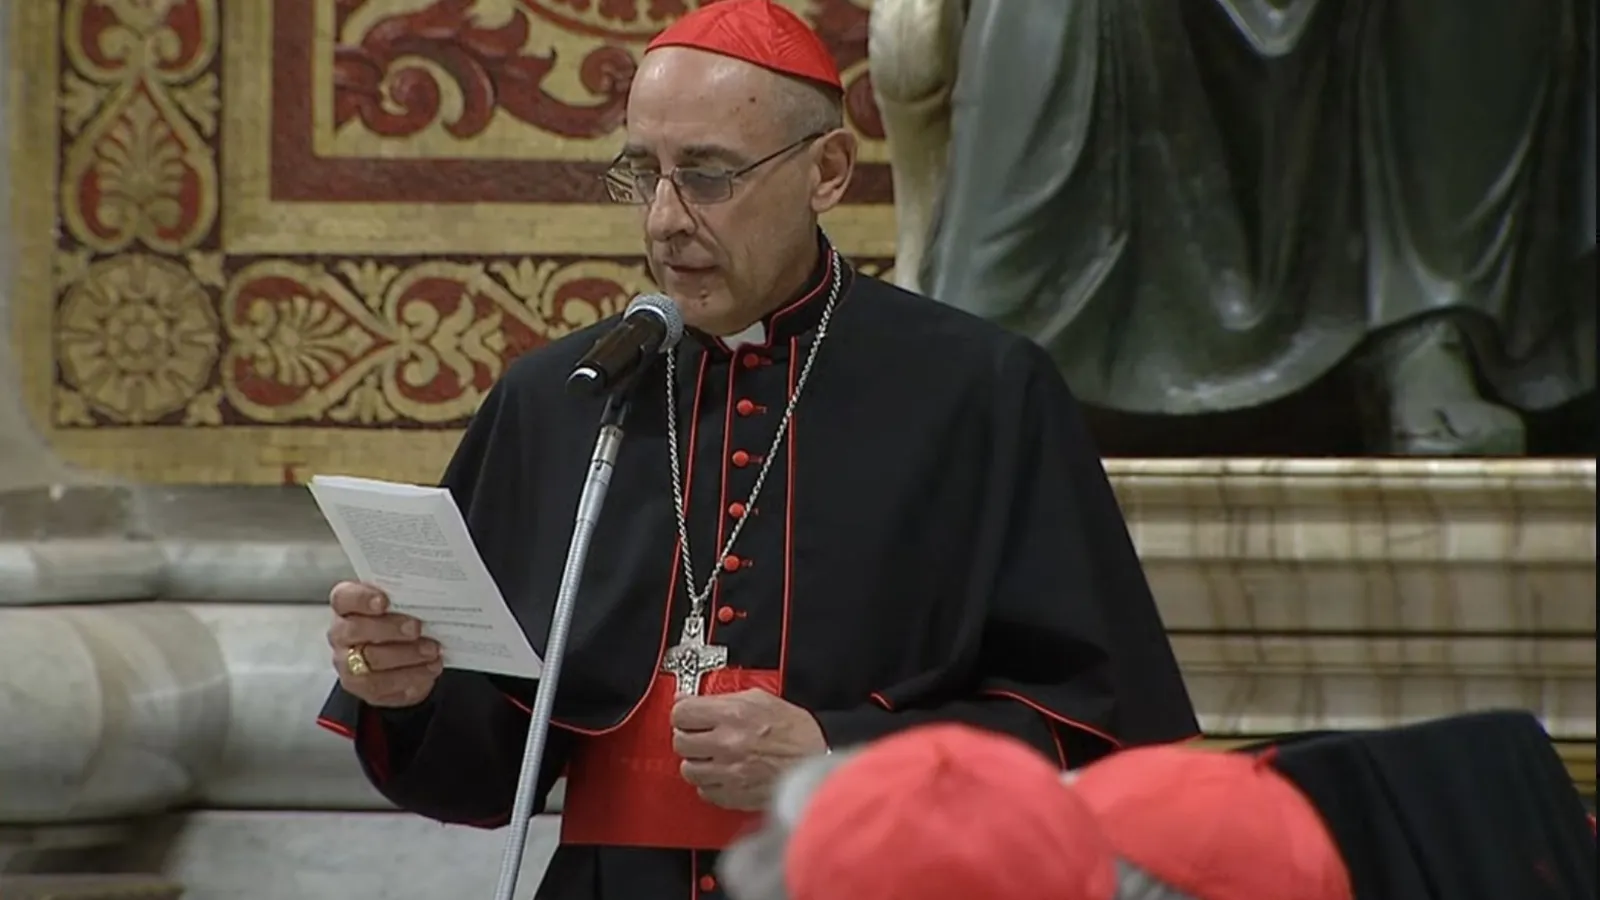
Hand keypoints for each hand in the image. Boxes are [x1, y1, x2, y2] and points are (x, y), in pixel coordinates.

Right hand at [327, 581, 443, 707]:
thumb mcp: (401, 604)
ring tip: (432, 651)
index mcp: (346, 606)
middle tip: (417, 628)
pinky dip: (411, 677)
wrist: (401, 656)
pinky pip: (382, 686)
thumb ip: (405, 597)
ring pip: (371, 661)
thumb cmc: (399, 620)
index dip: (361, 599)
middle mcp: (341, 634)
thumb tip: (427, 591)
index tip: (384, 601)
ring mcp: (347, 663)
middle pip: (355, 630)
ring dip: (406, 656)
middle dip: (390, 629)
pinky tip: (429, 669)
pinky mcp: (361, 687)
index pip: (343, 598)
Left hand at [671, 688, 827, 810]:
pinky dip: (710, 783)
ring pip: (688, 770)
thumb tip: (691, 700)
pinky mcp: (733, 796)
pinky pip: (704, 791)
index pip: (681, 713)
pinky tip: (724, 773)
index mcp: (734, 715)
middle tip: (701, 735)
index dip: (683, 713)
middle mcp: (727, 744)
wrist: (818, 762)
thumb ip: (724, 698)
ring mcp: (728, 773)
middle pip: (680, 742)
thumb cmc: (797, 733)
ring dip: (698, 762)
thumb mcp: (762, 700)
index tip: (688, 716)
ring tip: (714, 756)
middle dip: (689, 737)